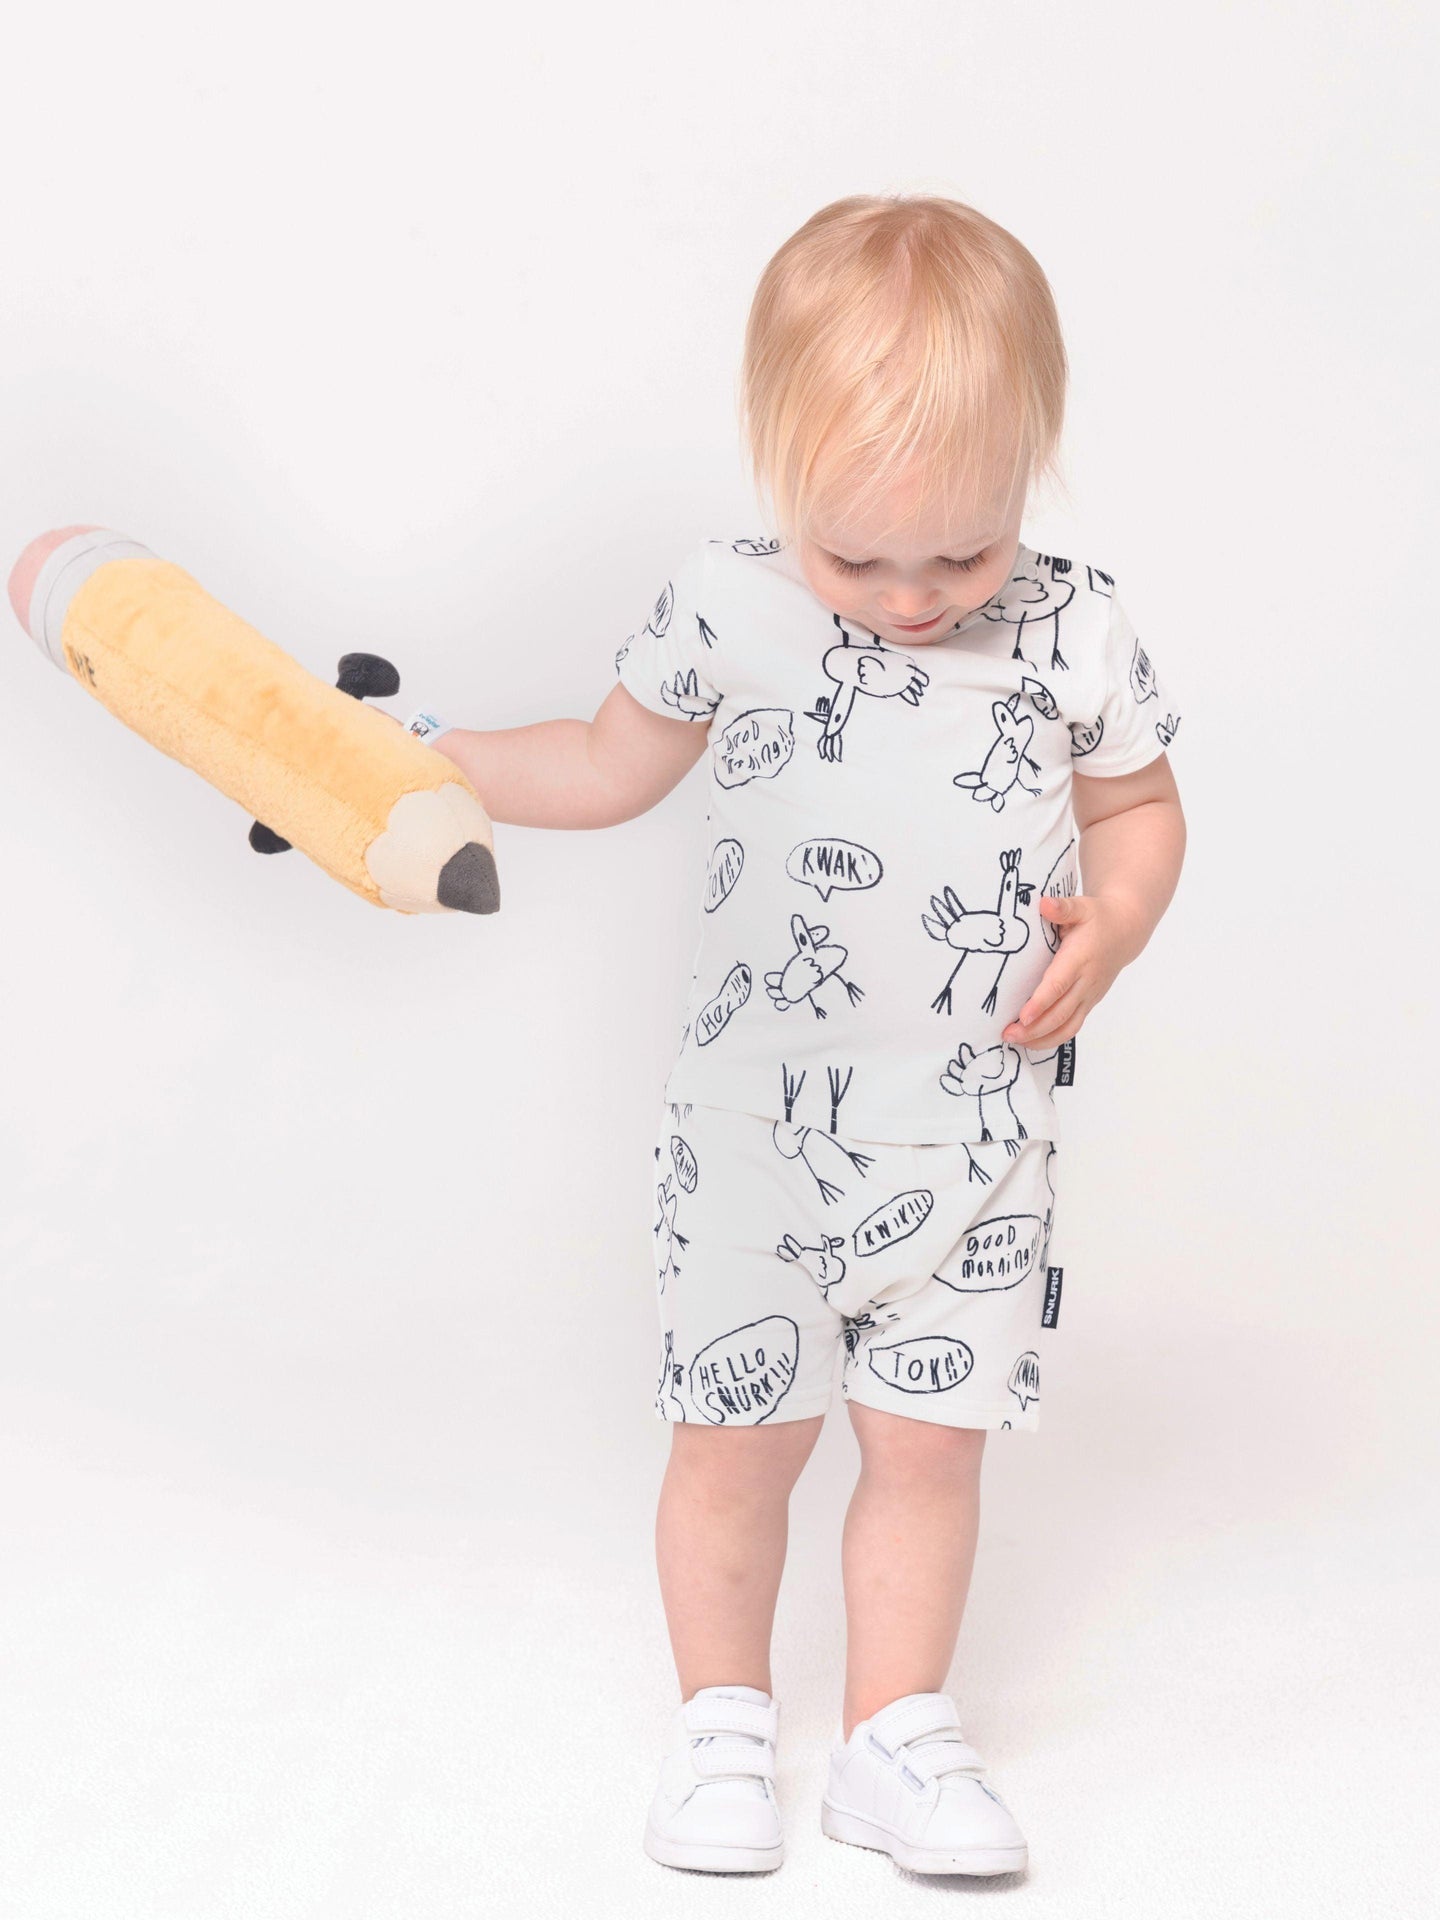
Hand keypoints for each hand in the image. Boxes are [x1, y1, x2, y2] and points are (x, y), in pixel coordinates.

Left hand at [1002, 893, 1144, 1047]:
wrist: (1126, 931)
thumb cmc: (1099, 918)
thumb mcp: (1082, 906)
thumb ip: (1063, 908)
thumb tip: (1044, 904)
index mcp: (1080, 959)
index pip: (1058, 985)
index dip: (1040, 1003)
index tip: (1023, 1016)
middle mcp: (1086, 982)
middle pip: (1060, 1013)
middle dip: (1033, 1028)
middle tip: (1008, 1034)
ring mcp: (1089, 996)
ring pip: (1067, 1027)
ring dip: (1041, 1038)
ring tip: (1016, 1041)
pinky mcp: (1089, 1003)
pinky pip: (1071, 1027)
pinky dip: (1052, 1038)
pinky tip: (1032, 1041)